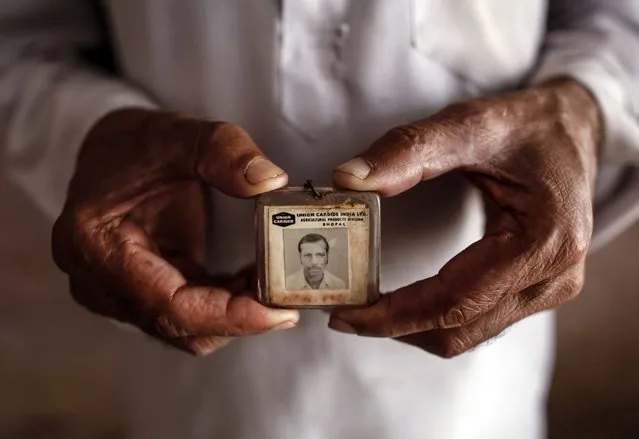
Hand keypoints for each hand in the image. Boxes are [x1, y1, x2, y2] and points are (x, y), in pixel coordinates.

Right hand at [52, 109, 298, 354]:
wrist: (110, 155)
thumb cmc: (134, 144)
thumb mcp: (178, 134)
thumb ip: (222, 150)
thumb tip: (270, 181)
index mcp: (96, 245)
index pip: (166, 305)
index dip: (225, 316)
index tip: (277, 311)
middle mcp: (97, 282)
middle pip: (178, 326)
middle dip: (238, 318)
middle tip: (290, 296)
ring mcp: (116, 294)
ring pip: (185, 328)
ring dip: (234, 313)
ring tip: (275, 282)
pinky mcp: (140, 295)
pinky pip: (187, 315)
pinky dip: (223, 305)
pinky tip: (253, 280)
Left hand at [329, 79, 600, 357]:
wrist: (574, 127)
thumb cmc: (530, 125)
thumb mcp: (470, 124)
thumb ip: (409, 150)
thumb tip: (348, 179)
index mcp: (546, 242)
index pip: (454, 300)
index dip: (394, 314)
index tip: (345, 314)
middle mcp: (555, 277)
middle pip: (459, 328)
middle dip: (395, 326)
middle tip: (342, 312)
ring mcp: (550, 289)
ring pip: (467, 333)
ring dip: (412, 328)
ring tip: (364, 309)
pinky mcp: (537, 288)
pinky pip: (478, 321)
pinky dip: (434, 319)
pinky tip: (402, 303)